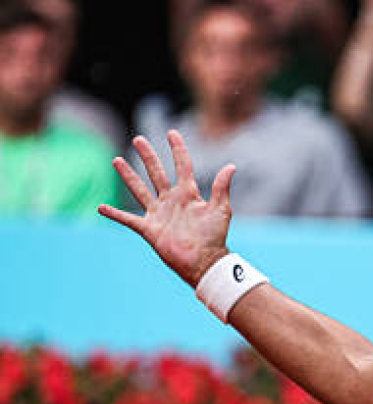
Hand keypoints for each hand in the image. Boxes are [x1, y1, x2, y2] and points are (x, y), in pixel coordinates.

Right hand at [98, 131, 236, 286]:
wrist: (203, 261)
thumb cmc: (215, 237)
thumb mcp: (221, 210)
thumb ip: (221, 188)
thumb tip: (231, 166)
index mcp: (188, 194)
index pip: (182, 166)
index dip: (178, 149)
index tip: (172, 133)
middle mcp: (171, 200)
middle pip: (156, 173)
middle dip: (148, 156)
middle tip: (138, 139)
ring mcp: (158, 214)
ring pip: (140, 190)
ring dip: (128, 176)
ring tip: (116, 160)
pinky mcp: (149, 228)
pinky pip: (128, 219)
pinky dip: (114, 214)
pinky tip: (101, 207)